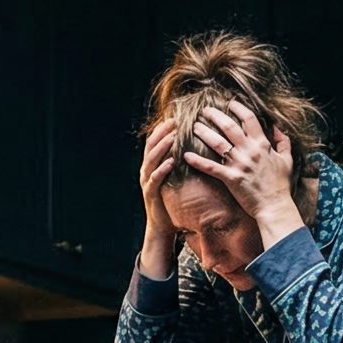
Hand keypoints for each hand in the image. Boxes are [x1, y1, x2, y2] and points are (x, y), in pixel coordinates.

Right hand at [136, 120, 179, 279]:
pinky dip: (162, 169)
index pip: (156, 140)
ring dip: (162, 147)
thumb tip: (195, 147)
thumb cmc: (172, 200)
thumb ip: (180, 163)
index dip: (164, 127)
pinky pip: (155, 179)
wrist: (163, 226)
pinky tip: (170, 162)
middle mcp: (147, 170)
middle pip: (151, 145)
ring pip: (151, 159)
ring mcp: (147, 181)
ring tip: (172, 136)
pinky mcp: (151, 194)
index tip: (175, 116)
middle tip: (174, 121)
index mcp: (153, 164)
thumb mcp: (176, 178)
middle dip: (162, 132)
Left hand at [180, 103, 302, 242]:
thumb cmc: (281, 184)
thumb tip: (276, 126)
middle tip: (204, 110)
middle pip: (229, 126)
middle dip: (215, 115)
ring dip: (204, 132)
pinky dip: (198, 162)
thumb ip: (282, 141)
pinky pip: (211, 168)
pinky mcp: (231, 178)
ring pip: (217, 143)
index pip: (249, 119)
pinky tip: (186, 155)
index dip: (238, 108)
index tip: (229, 103)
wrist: (275, 206)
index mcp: (262, 144)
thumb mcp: (287, 159)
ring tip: (194, 126)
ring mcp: (239, 164)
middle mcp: (249, 151)